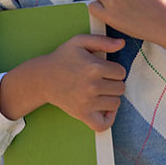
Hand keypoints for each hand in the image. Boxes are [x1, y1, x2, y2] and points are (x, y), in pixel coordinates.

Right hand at [0, 34, 125, 131]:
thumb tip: (122, 43)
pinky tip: (104, 109)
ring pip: (115, 103)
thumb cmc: (62, 58)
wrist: (43, 77)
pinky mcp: (82, 114)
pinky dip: (108, 118)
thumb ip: (102, 40)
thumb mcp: (79, 41)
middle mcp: (92, 85)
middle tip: (101, 80)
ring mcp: (87, 102)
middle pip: (120, 88)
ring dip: (110, 98)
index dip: (114, 70)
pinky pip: (103, 124)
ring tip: (99, 91)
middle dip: (113, 83)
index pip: (121, 72)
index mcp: (94, 67)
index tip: (104, 69)